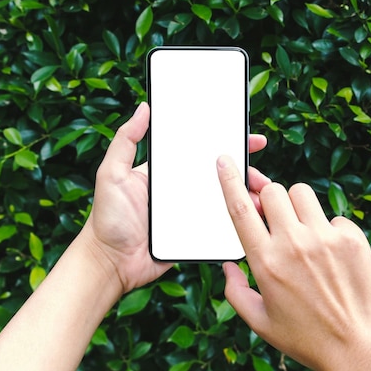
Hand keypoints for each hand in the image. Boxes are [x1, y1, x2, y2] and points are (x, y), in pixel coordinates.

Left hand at [82, 103, 268, 292]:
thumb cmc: (106, 218)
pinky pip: (220, 227)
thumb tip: (143, 108)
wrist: (109, 263)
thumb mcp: (111, 173)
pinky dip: (238, 223)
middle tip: (264, 177)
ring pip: (225, 202)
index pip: (201, 153)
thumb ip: (126, 140)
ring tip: (262, 199)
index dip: (226, 144)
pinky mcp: (194, 236)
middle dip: (246, 174)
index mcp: (167, 173)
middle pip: (221, 177)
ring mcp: (191, 214)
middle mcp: (183, 190)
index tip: (250, 139)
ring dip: (246, 198)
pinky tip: (252, 220)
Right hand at [216, 155, 370, 370]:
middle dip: (268, 199)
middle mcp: (294, 244)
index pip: (240, 209)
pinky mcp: (353, 238)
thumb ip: (235, 291)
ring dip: (297, 207)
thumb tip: (229, 265)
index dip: (229, 180)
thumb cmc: (306, 339)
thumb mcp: (260, 322)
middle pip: (273, 190)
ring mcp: (325, 238)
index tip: (225, 160)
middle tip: (274, 218)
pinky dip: (328, 228)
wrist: (360, 348)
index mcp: (265, 262)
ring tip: (304, 232)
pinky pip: (333, 215)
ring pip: (302, 192)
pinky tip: (331, 253)